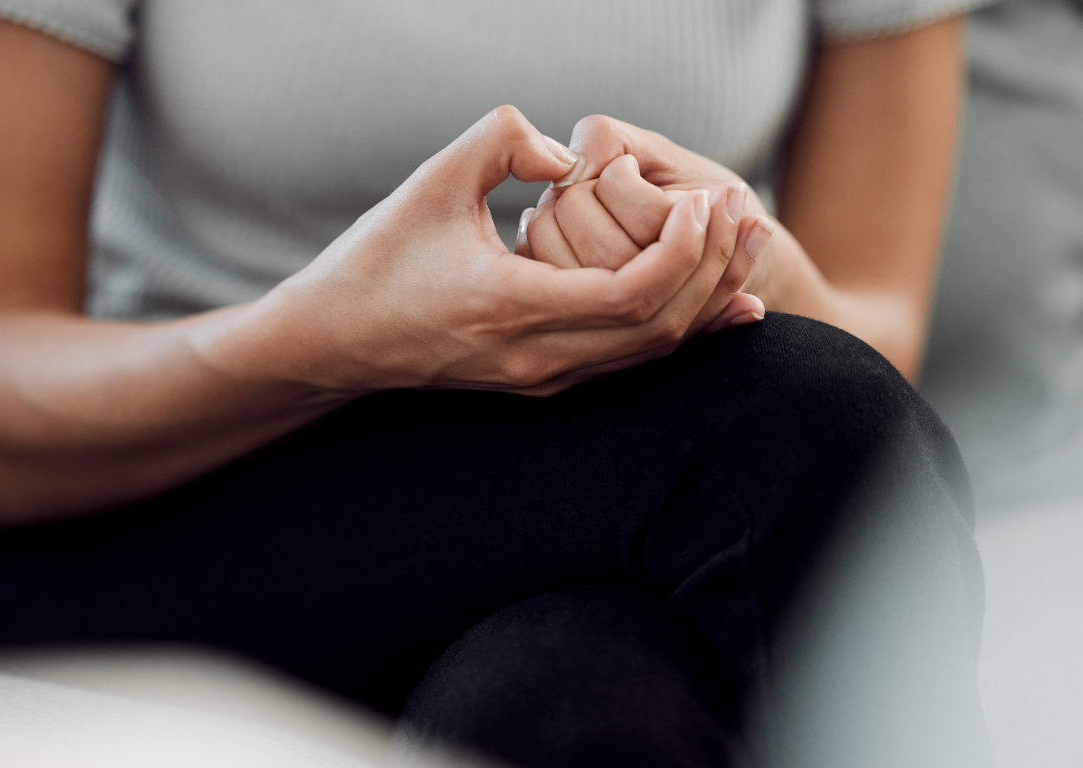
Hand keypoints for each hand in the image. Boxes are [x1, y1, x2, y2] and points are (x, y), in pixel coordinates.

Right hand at [245, 106, 737, 396]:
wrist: (334, 342)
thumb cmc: (377, 258)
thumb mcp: (432, 181)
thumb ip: (503, 140)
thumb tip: (571, 154)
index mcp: (511, 307)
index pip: (632, 293)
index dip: (684, 248)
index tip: (706, 199)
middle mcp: (536, 358)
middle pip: (659, 327)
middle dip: (715, 269)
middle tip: (748, 212)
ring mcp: (543, 379)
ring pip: (652, 352)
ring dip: (706, 299)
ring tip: (746, 245)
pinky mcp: (544, 383)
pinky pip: (632, 362)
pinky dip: (681, 330)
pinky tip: (722, 305)